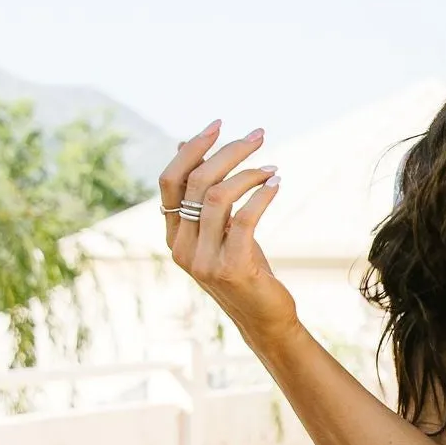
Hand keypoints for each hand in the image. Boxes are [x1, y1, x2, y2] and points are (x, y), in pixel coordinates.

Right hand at [160, 121, 298, 348]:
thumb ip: (203, 195)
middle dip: (228, 151)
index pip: (170, 181)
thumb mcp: (220, 229)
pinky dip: (262, 195)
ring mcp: (203, 260)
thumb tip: (186, 144)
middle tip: (258, 136)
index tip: (218, 125)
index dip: (191, 149)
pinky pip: (244, 218)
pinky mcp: (231, 268)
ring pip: (217, 196)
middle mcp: (181, 247)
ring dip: (249, 173)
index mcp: (173, 236)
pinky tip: (276, 184)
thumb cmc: (244, 268)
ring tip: (271, 167)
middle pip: (196, 182)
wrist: (263, 319)